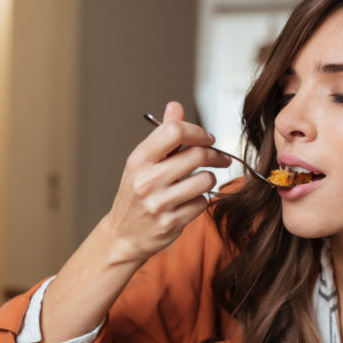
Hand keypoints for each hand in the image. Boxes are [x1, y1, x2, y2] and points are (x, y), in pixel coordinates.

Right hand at [102, 101, 230, 265]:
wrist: (122, 236)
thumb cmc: (135, 195)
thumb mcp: (142, 164)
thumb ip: (162, 137)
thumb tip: (175, 106)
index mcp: (138, 160)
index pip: (174, 131)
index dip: (197, 131)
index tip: (207, 138)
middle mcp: (147, 180)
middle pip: (197, 155)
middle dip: (215, 155)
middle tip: (220, 158)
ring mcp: (159, 203)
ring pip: (205, 180)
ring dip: (209, 179)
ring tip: (201, 182)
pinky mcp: (172, 224)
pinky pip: (202, 203)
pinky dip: (201, 200)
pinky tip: (190, 201)